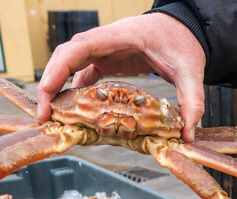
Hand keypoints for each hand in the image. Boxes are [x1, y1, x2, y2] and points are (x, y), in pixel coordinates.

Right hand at [37, 13, 205, 141]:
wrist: (185, 27)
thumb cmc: (183, 41)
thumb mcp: (192, 70)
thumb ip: (192, 100)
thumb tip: (186, 133)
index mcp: (119, 36)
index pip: (79, 47)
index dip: (59, 68)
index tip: (48, 92)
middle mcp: (105, 41)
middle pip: (65, 57)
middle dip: (50, 83)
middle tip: (44, 114)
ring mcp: (103, 50)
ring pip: (69, 65)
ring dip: (57, 88)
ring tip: (52, 117)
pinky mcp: (107, 60)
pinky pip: (82, 74)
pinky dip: (73, 91)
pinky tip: (71, 112)